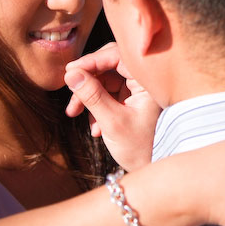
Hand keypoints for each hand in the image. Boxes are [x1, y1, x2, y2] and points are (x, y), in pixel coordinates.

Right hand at [64, 43, 160, 169]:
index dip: (92, 60)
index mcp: (148, 82)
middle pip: (109, 66)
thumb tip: (70, 74)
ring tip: (75, 114)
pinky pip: (108, 95)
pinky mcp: (131, 102)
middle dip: (87, 80)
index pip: (118, 56)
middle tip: (70, 90)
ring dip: (88, 97)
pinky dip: (97, 107)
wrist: (154, 168)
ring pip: (105, 81)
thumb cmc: (140, 148)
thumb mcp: (112, 122)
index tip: (70, 71)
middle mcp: (144, 82)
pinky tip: (95, 128)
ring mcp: (137, 92)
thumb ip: (91, 96)